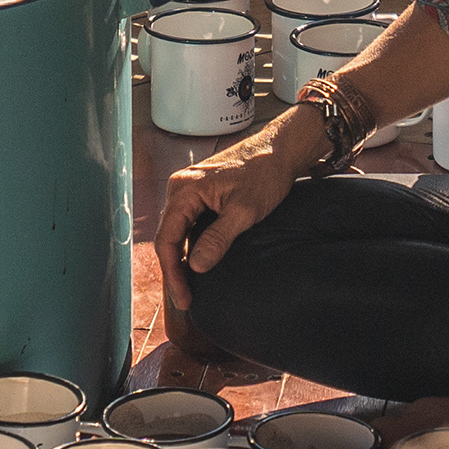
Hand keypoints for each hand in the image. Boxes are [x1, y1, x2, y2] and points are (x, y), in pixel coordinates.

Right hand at [155, 119, 313, 329]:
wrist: (281, 150)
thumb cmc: (265, 173)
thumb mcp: (244, 211)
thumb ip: (218, 239)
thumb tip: (196, 266)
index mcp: (184, 189)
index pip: (167, 239)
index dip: (173, 272)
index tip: (183, 297)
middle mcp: (181, 187)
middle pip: (169, 236)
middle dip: (175, 269)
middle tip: (185, 298)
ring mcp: (190, 188)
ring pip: (178, 230)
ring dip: (182, 258)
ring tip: (189, 285)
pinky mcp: (202, 192)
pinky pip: (189, 222)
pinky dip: (191, 244)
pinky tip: (198, 260)